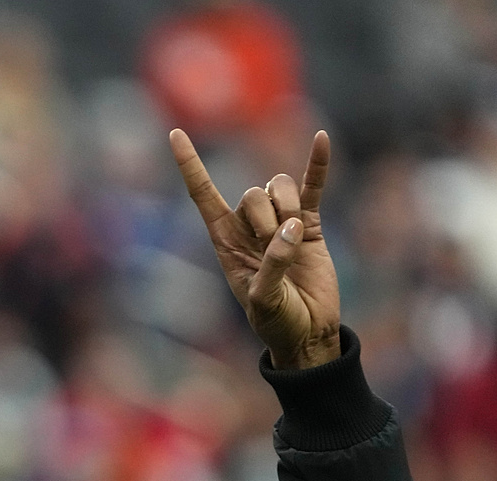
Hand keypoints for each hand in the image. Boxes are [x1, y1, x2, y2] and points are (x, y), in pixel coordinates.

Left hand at [171, 129, 340, 368]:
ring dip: (288, 205)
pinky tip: (321, 139)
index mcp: (225, 242)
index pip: (203, 195)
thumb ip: (273, 264)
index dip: (190, 165)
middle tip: (274, 245)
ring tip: (295, 236)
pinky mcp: (310, 223)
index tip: (175, 134)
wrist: (308, 331)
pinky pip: (313, 186)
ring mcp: (281, 222)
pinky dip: (317, 164)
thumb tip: (292, 226)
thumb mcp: (264, 300)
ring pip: (279, 187)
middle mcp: (249, 227)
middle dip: (264, 216)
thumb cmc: (277, 321)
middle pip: (252, 193)